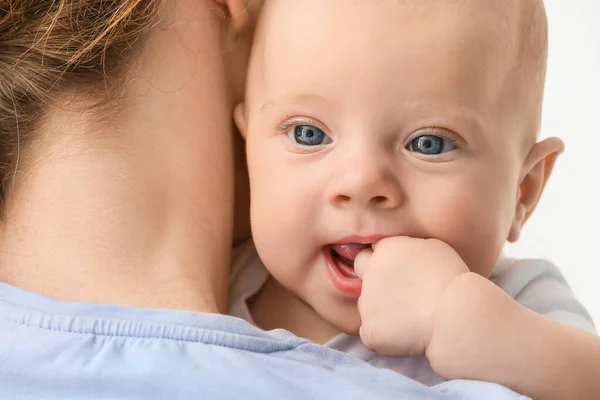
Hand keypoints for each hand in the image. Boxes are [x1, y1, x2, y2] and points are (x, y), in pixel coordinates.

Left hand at [354, 236, 468, 356]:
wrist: (456, 315)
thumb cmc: (453, 280)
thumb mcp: (435, 248)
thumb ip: (410, 246)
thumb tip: (403, 254)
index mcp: (386, 249)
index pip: (375, 248)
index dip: (388, 259)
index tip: (403, 270)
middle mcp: (370, 272)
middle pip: (361, 268)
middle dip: (373, 275)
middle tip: (399, 290)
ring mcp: (367, 302)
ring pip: (367, 303)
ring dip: (381, 307)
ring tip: (412, 316)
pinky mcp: (370, 329)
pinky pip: (370, 332)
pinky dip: (384, 334)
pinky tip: (406, 334)